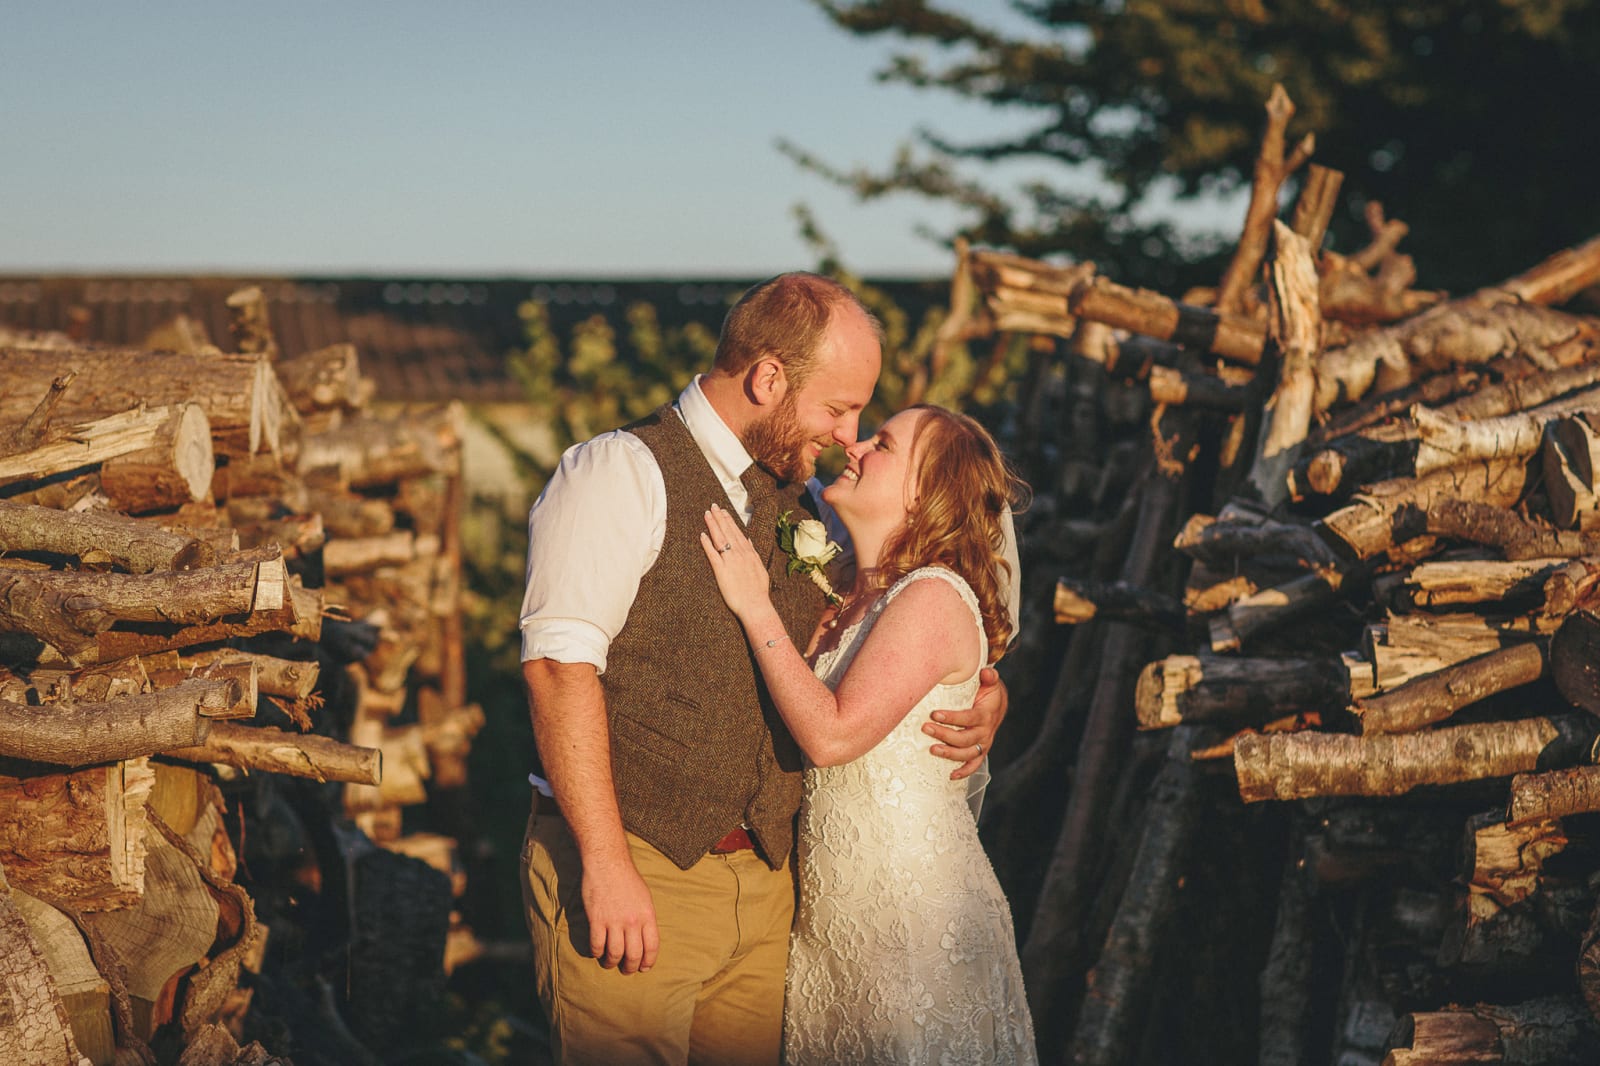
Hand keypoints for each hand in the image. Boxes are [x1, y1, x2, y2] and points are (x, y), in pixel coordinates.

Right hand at [580, 857, 659, 973]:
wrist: (607, 862)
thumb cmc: (627, 878)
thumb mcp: (644, 897)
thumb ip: (645, 918)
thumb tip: (644, 937)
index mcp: (647, 914)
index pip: (652, 946)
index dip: (648, 961)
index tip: (644, 968)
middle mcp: (633, 920)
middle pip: (633, 954)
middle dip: (630, 967)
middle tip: (626, 970)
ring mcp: (614, 920)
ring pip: (615, 953)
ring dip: (611, 963)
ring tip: (610, 963)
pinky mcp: (596, 919)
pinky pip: (597, 945)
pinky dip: (596, 952)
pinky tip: (596, 952)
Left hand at [700, 504, 771, 620]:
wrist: (756, 605)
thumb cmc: (758, 590)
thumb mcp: (760, 568)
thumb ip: (754, 553)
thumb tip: (749, 541)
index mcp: (749, 553)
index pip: (737, 532)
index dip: (729, 521)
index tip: (723, 511)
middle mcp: (740, 554)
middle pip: (728, 531)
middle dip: (719, 517)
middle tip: (712, 506)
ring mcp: (731, 561)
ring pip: (720, 539)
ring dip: (713, 525)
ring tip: (707, 514)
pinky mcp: (721, 571)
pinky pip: (713, 554)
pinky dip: (707, 544)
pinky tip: (702, 535)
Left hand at [923, 667, 1007, 779]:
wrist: (998, 705)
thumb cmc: (988, 692)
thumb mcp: (990, 682)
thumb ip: (989, 677)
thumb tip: (985, 672)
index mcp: (986, 715)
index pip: (969, 718)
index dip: (952, 718)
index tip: (934, 714)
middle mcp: (985, 732)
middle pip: (964, 738)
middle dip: (944, 735)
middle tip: (925, 728)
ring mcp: (983, 744)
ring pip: (966, 753)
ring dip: (949, 754)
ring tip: (932, 749)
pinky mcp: (980, 751)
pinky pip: (974, 765)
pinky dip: (964, 772)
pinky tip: (951, 776)